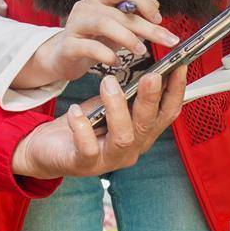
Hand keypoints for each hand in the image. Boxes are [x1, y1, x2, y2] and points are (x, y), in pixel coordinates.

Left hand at [11, 67, 185, 178]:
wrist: (50, 148)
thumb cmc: (84, 125)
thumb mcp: (109, 105)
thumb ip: (128, 94)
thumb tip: (146, 68)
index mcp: (142, 133)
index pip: (166, 114)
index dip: (176, 92)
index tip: (179, 67)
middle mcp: (131, 149)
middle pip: (148, 125)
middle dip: (151, 99)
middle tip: (151, 75)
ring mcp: (109, 159)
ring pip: (123, 137)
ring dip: (118, 107)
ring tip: (108, 82)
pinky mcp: (84, 164)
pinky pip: (88, 147)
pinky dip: (82, 127)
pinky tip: (75, 110)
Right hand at [12, 0, 179, 89]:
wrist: (63, 56)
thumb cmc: (92, 39)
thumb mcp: (117, 26)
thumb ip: (134, 16)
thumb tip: (156, 6)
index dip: (145, 2)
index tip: (159, 19)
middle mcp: (86, 5)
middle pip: (120, 11)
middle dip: (147, 26)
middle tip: (167, 40)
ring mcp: (75, 24)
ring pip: (104, 24)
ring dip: (127, 37)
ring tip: (141, 51)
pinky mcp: (68, 45)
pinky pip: (90, 47)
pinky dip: (107, 55)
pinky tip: (117, 62)